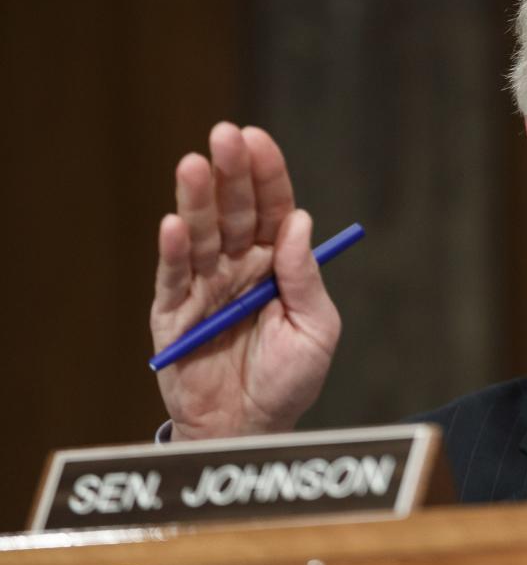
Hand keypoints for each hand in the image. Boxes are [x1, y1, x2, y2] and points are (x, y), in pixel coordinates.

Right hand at [150, 123, 340, 439]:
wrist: (252, 429)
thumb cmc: (289, 380)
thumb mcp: (316, 329)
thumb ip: (304, 278)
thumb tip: (298, 221)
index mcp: (277, 263)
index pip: (272, 208)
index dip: (266, 174)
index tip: (257, 139)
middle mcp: (239, 266)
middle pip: (233, 211)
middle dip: (230, 172)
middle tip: (224, 135)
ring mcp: (205, 286)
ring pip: (199, 235)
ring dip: (196, 200)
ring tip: (194, 165)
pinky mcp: (174, 314)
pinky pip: (173, 277)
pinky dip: (173, 251)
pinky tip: (174, 224)